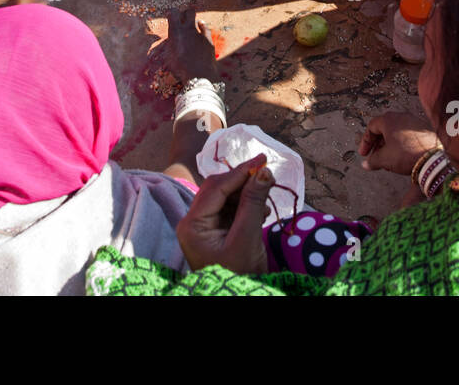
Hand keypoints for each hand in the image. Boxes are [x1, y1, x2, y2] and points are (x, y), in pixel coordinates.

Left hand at [176, 155, 273, 272]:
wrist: (237, 300)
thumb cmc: (239, 275)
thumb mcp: (247, 239)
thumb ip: (254, 203)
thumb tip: (264, 171)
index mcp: (192, 225)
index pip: (216, 187)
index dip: (240, 171)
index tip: (263, 159)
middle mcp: (192, 223)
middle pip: (218, 189)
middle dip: (243, 181)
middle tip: (267, 173)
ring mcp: (202, 228)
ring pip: (225, 197)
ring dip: (246, 194)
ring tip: (266, 197)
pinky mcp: (214, 233)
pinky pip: (229, 210)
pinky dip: (245, 206)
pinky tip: (261, 211)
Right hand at [358, 112, 440, 174]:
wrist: (432, 159)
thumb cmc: (405, 154)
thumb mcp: (384, 159)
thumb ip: (372, 160)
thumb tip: (365, 165)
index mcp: (389, 119)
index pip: (371, 127)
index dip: (365, 142)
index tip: (364, 154)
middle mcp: (401, 116)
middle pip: (383, 129)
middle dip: (377, 145)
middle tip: (374, 157)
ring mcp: (413, 122)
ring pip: (395, 133)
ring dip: (388, 146)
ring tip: (387, 160)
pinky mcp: (423, 129)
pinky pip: (407, 135)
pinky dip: (400, 144)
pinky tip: (400, 157)